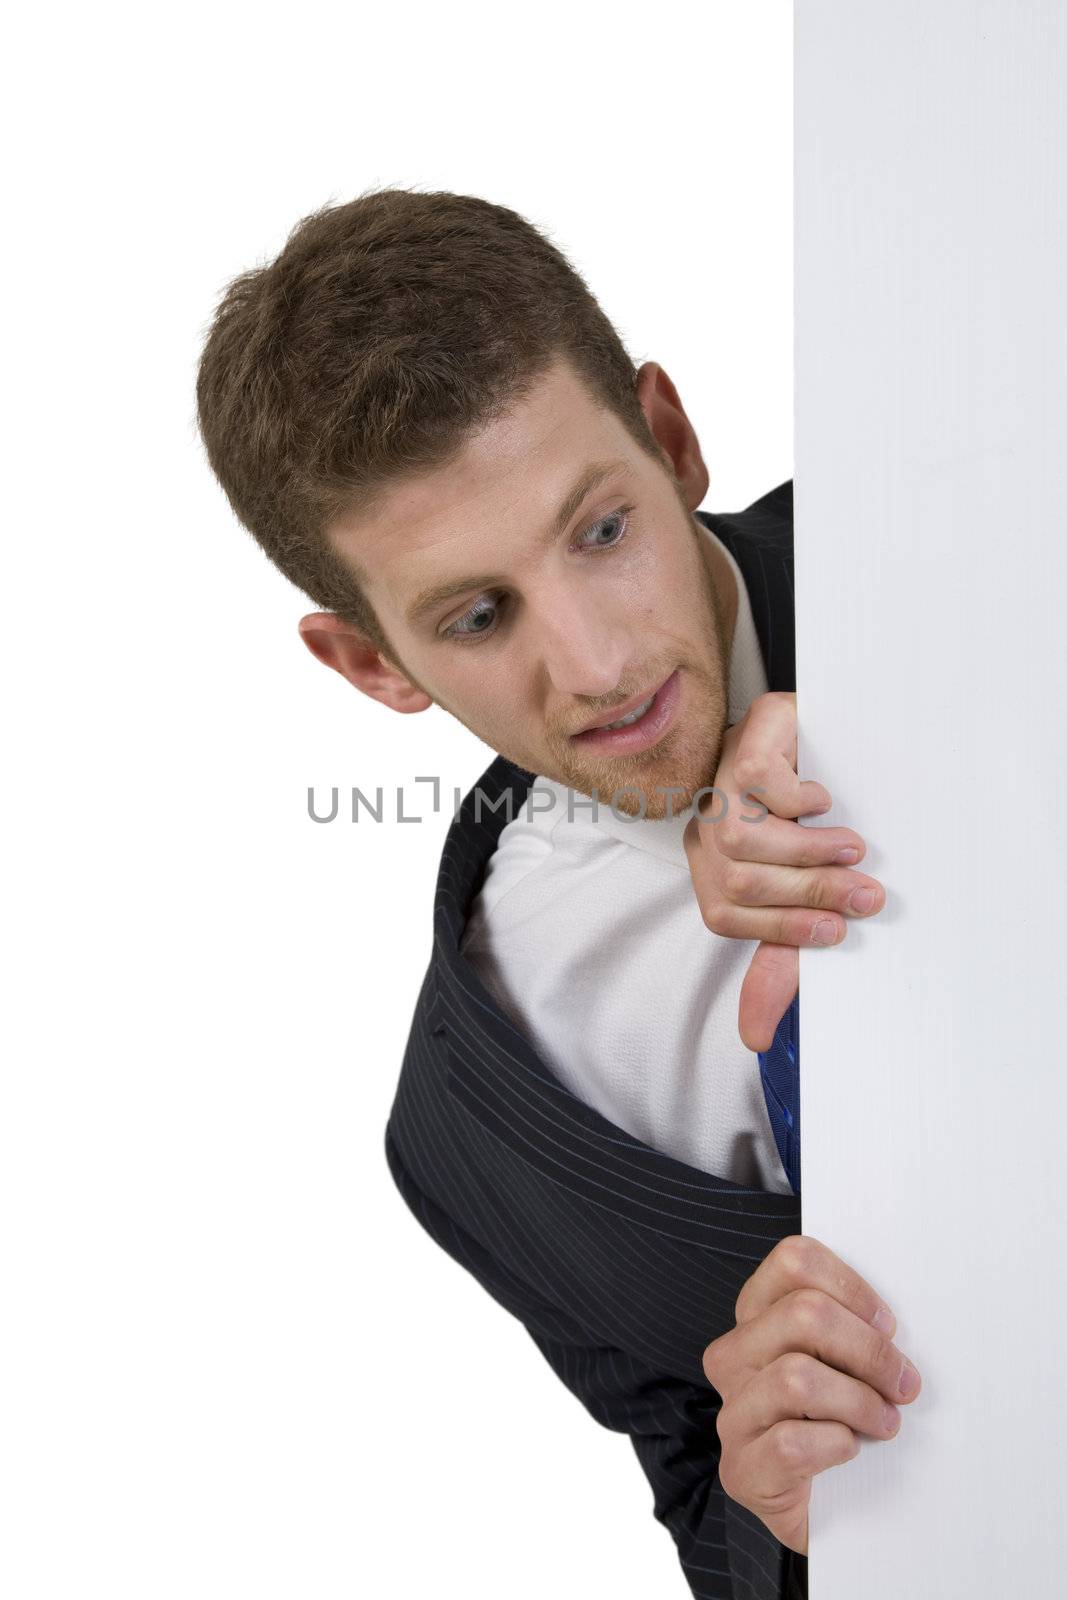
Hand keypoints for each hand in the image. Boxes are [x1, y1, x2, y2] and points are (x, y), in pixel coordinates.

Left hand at [682, 692, 885, 1050]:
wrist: (821, 740)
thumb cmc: (811, 826)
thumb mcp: (799, 898)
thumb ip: (779, 962)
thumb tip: (755, 1039)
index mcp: (713, 867)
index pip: (723, 913)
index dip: (781, 928)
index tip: (838, 933)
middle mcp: (708, 828)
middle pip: (736, 877)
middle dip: (808, 893)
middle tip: (866, 894)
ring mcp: (720, 781)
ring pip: (742, 835)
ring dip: (806, 850)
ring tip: (851, 848)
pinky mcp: (745, 740)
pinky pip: (756, 779)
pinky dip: (798, 797)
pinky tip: (822, 799)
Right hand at [701, 1235, 920, 1555]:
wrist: (818, 1510)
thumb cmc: (837, 1422)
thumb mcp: (843, 1364)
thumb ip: (855, 1330)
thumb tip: (896, 1325)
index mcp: (757, 1316)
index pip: (793, 1261)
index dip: (851, 1286)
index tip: (887, 1324)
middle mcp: (734, 1356)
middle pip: (803, 1314)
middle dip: (868, 1349)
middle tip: (903, 1383)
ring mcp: (732, 1413)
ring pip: (796, 1377)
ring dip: (858, 1402)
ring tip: (885, 1422)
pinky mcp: (741, 1469)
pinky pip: (792, 1443)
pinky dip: (834, 1444)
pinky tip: (849, 1450)